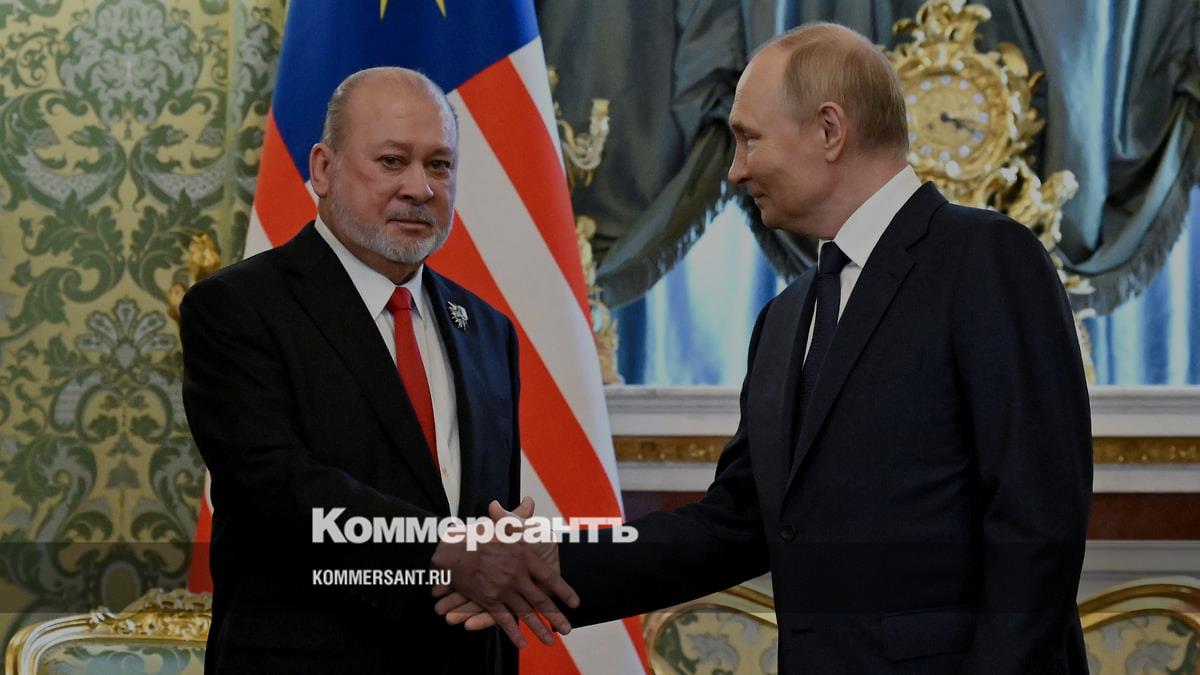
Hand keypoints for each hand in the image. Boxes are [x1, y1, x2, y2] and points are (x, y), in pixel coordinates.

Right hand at [430, 497, 576, 646]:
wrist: (452, 549)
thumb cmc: (478, 534)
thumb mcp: (503, 523)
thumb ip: (519, 517)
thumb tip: (529, 503)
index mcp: (525, 557)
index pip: (549, 577)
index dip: (563, 591)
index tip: (575, 603)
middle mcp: (517, 576)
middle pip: (541, 600)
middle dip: (556, 616)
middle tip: (568, 630)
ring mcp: (503, 590)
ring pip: (525, 613)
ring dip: (539, 628)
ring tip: (551, 641)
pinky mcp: (489, 600)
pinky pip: (503, 619)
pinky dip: (513, 632)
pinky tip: (523, 643)